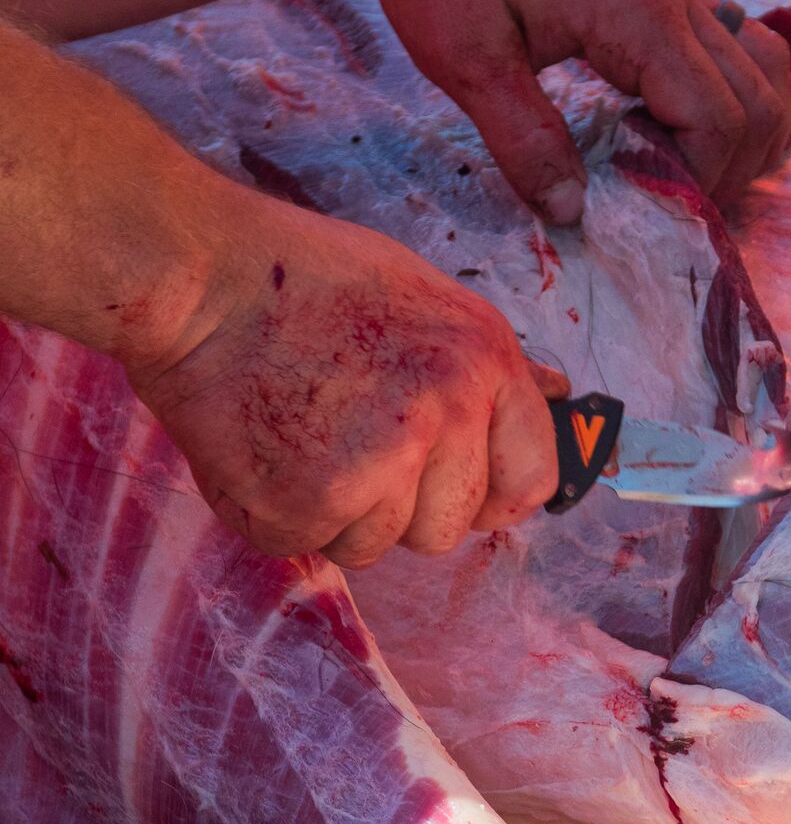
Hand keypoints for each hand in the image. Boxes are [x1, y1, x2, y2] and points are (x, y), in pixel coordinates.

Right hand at [126, 189, 566, 569]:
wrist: (198, 278)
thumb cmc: (306, 278)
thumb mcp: (427, 296)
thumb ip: (490, 363)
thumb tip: (559, 396)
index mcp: (485, 362)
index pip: (531, 480)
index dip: (490, 494)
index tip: (453, 486)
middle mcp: (445, 416)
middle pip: (448, 528)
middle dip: (401, 505)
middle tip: (345, 440)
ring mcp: (378, 465)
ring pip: (378, 545)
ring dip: (338, 512)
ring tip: (300, 435)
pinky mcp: (306, 503)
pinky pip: (308, 544)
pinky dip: (279, 514)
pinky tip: (261, 449)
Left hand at [350, 0, 790, 223]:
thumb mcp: (463, 60)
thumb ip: (524, 140)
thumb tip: (573, 212)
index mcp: (638, 11)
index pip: (719, 121)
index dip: (700, 184)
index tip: (648, 216)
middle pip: (757, 101)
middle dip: (728, 170)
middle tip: (668, 208)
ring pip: (760, 62)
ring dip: (747, 125)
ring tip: (689, 169)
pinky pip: (734, 25)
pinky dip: (736, 76)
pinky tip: (684, 105)